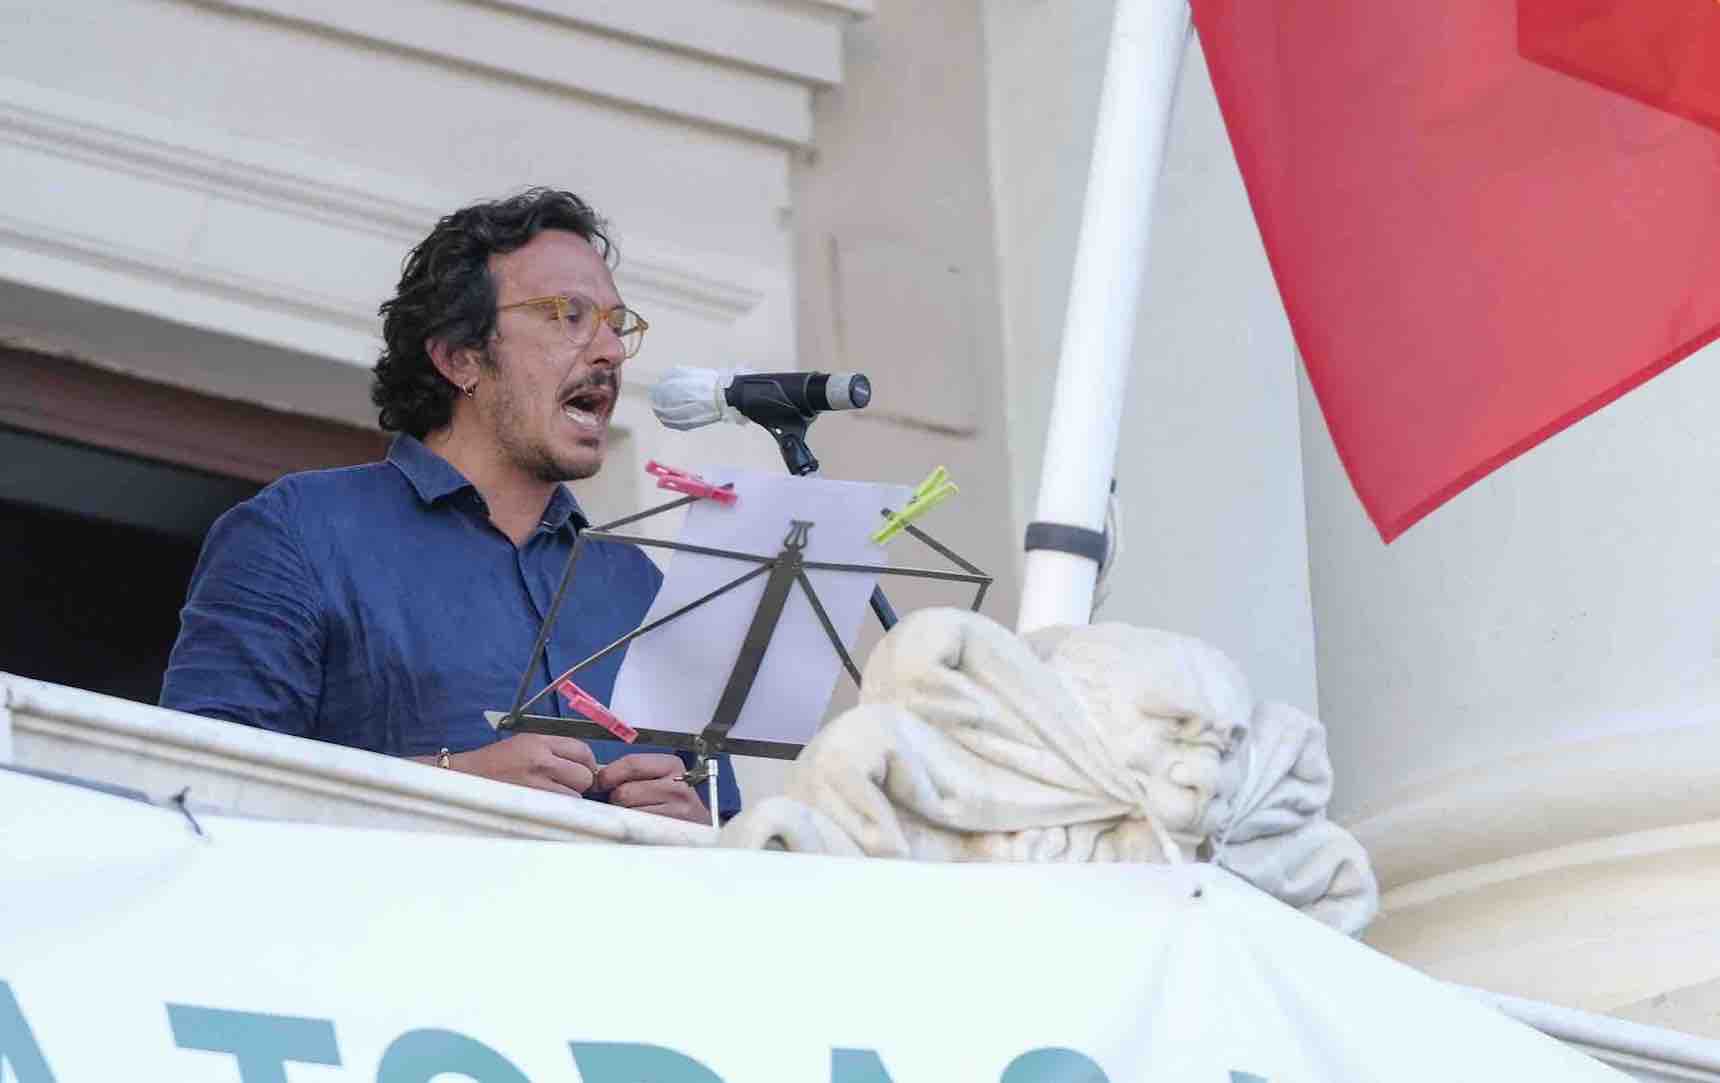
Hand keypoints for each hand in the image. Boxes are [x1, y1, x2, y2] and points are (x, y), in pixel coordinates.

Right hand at [448, 734, 596, 796]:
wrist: (463, 777)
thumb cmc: (494, 763)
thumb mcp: (523, 744)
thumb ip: (553, 750)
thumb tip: (584, 766)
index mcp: (539, 741)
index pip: (582, 750)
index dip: (588, 763)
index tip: (584, 770)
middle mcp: (540, 759)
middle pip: (584, 775)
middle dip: (580, 784)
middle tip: (567, 787)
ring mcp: (535, 783)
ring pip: (575, 796)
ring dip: (568, 799)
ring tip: (551, 796)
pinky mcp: (530, 803)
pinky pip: (559, 810)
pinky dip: (557, 810)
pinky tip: (545, 806)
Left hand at [593, 754, 709, 824]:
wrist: (700, 831)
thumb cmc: (673, 805)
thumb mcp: (659, 780)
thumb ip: (633, 775)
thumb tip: (598, 779)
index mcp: (672, 765)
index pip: (631, 763)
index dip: (608, 774)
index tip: (600, 783)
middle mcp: (678, 785)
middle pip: (625, 790)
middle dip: (617, 800)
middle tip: (627, 805)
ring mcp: (677, 808)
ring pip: (627, 810)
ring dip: (624, 816)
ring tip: (638, 816)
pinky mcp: (671, 829)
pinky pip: (635, 827)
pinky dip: (632, 829)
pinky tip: (641, 827)